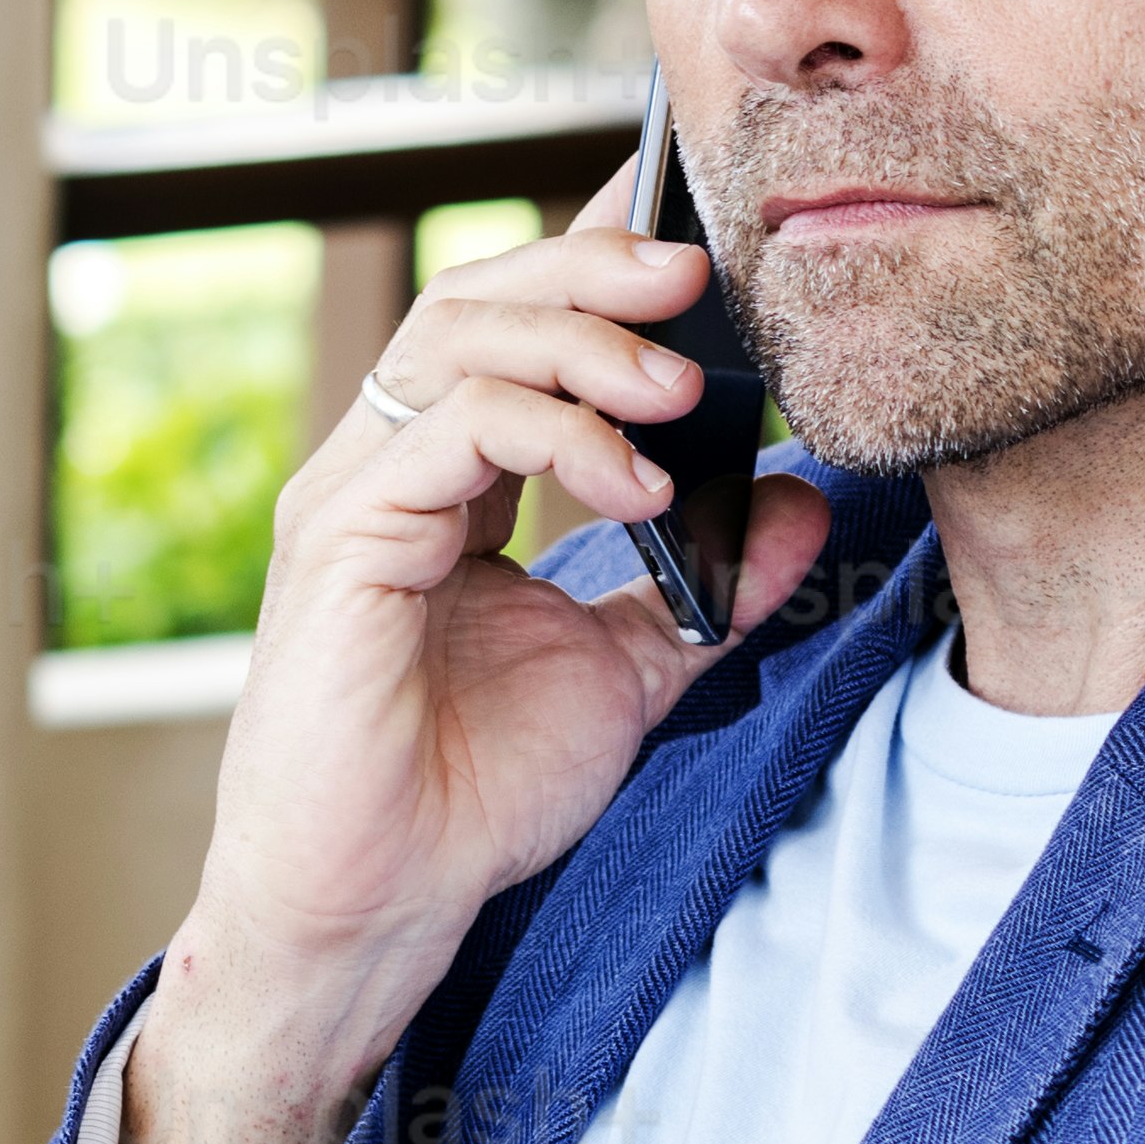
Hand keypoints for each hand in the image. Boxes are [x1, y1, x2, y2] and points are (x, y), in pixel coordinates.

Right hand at [111, 169, 836, 1143]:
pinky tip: (638, 482)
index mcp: (440, 481)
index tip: (697, 238)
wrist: (380, 905)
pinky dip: (557, 433)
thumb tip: (801, 503)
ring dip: (587, 342)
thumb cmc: (468, 794)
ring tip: (687, 385)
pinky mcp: (342, 542)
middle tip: (701, 274)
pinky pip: (451, 433)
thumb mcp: (627, 671)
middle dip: (595, 272)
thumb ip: (707, 586)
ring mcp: (354, 497)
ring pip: (456, 340)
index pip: (509, 325)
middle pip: (476, 300)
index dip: (595, 264)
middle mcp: (385, 468)